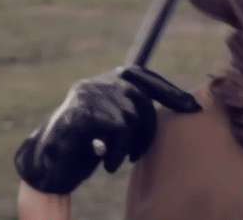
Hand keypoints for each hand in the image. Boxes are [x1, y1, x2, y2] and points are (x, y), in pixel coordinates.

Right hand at [13, 65, 201, 194]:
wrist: (48, 165)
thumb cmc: (89, 144)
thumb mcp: (118, 121)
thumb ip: (139, 107)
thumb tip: (190, 102)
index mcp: (109, 80)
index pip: (147, 78)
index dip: (171, 92)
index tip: (194, 108)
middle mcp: (98, 82)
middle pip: (142, 101)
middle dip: (146, 131)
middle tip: (135, 153)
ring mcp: (87, 96)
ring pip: (132, 117)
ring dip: (130, 145)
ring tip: (119, 158)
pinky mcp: (79, 114)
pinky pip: (117, 130)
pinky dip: (117, 153)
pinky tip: (108, 163)